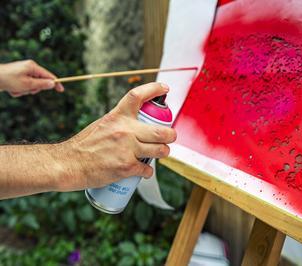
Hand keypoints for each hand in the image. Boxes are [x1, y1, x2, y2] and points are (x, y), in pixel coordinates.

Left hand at [0, 60, 63, 96]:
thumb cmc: (9, 80)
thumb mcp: (28, 84)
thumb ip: (42, 84)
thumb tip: (53, 84)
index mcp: (33, 66)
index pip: (49, 75)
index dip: (55, 83)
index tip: (61, 90)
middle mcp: (29, 68)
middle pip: (40, 82)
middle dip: (33, 89)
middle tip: (25, 89)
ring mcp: (23, 72)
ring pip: (31, 86)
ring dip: (24, 91)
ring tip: (15, 89)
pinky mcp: (18, 77)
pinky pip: (23, 86)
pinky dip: (19, 90)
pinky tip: (11, 89)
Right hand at [56, 82, 176, 190]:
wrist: (67, 164)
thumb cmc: (83, 146)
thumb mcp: (102, 125)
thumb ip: (120, 124)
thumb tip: (137, 128)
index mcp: (117, 116)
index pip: (137, 96)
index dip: (154, 89)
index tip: (164, 87)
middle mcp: (125, 130)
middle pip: (161, 131)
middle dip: (170, 135)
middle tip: (170, 137)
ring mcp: (127, 149)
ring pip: (160, 150)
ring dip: (163, 153)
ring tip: (159, 154)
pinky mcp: (126, 167)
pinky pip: (148, 169)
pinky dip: (148, 172)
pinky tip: (143, 172)